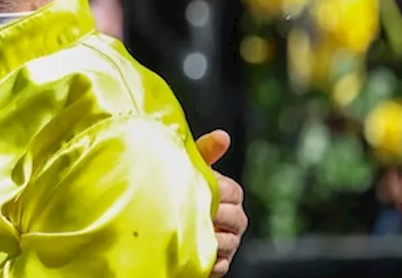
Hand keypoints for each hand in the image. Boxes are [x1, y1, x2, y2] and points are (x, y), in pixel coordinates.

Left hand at [195, 130, 247, 277]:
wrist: (166, 220)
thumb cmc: (181, 186)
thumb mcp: (191, 168)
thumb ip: (205, 152)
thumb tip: (223, 135)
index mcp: (231, 194)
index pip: (234, 192)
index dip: (218, 191)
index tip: (201, 190)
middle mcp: (235, 219)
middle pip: (235, 218)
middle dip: (213, 214)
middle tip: (191, 212)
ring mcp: (229, 242)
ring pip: (228, 242)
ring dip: (208, 238)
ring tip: (186, 231)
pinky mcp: (220, 263)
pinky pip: (219, 264)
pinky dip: (206, 260)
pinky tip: (190, 254)